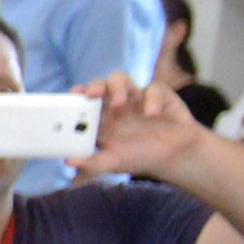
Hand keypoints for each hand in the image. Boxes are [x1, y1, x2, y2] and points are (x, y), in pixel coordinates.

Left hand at [71, 71, 207, 180]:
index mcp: (100, 119)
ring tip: (119, 103)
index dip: (76, 95)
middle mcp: (114, 105)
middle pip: (100, 85)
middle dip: (94, 86)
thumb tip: (69, 162)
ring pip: (121, 79)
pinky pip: (154, 88)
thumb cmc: (138, 157)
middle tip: (92, 94)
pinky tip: (152, 114)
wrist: (174, 156)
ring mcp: (136, 98)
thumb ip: (91, 164)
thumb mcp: (112, 163)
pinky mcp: (159, 95)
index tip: (72, 95)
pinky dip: (152, 99)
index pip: (82, 101)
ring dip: (117, 87)